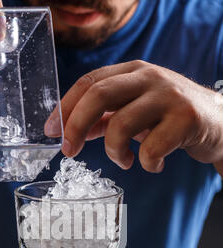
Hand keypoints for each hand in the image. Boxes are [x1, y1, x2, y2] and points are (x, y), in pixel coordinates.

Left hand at [45, 60, 222, 173]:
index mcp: (131, 72)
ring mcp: (168, 96)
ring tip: (123, 162)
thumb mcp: (134, 112)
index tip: (51, 132)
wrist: (218, 122)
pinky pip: (151, 148)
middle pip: (99, 95)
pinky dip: (146, 163)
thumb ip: (104, 119)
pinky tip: (153, 165)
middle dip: (75, 126)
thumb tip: (72, 132)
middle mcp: (148, 77)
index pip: (89, 82)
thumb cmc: (169, 118)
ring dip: (114, 152)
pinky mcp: (186, 118)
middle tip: (69, 152)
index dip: (65, 108)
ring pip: (121, 124)